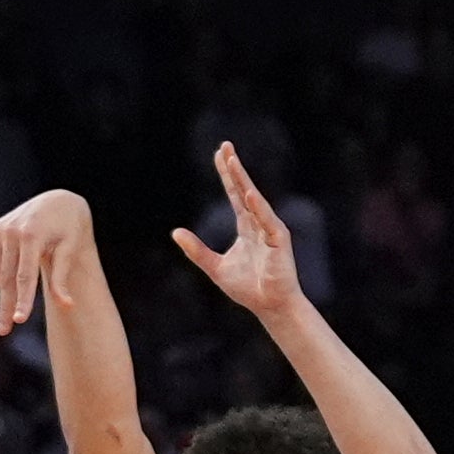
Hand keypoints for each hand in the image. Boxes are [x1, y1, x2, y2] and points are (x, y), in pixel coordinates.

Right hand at [0, 189, 92, 333]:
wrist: (56, 201)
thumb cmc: (68, 228)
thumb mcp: (70, 248)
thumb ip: (62, 276)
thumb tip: (67, 306)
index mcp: (31, 235)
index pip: (25, 275)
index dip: (22, 299)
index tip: (19, 320)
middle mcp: (11, 232)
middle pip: (5, 277)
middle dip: (3, 306)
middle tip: (1, 332)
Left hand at [171, 143, 303, 319]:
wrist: (270, 307)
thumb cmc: (248, 289)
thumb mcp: (215, 267)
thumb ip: (196, 250)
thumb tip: (175, 232)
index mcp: (246, 227)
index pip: (235, 195)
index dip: (227, 175)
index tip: (220, 154)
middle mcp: (259, 223)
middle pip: (244, 190)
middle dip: (234, 168)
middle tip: (225, 146)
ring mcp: (270, 230)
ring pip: (255, 200)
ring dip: (244, 180)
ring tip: (233, 161)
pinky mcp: (279, 241)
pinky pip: (267, 221)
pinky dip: (258, 208)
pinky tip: (249, 193)